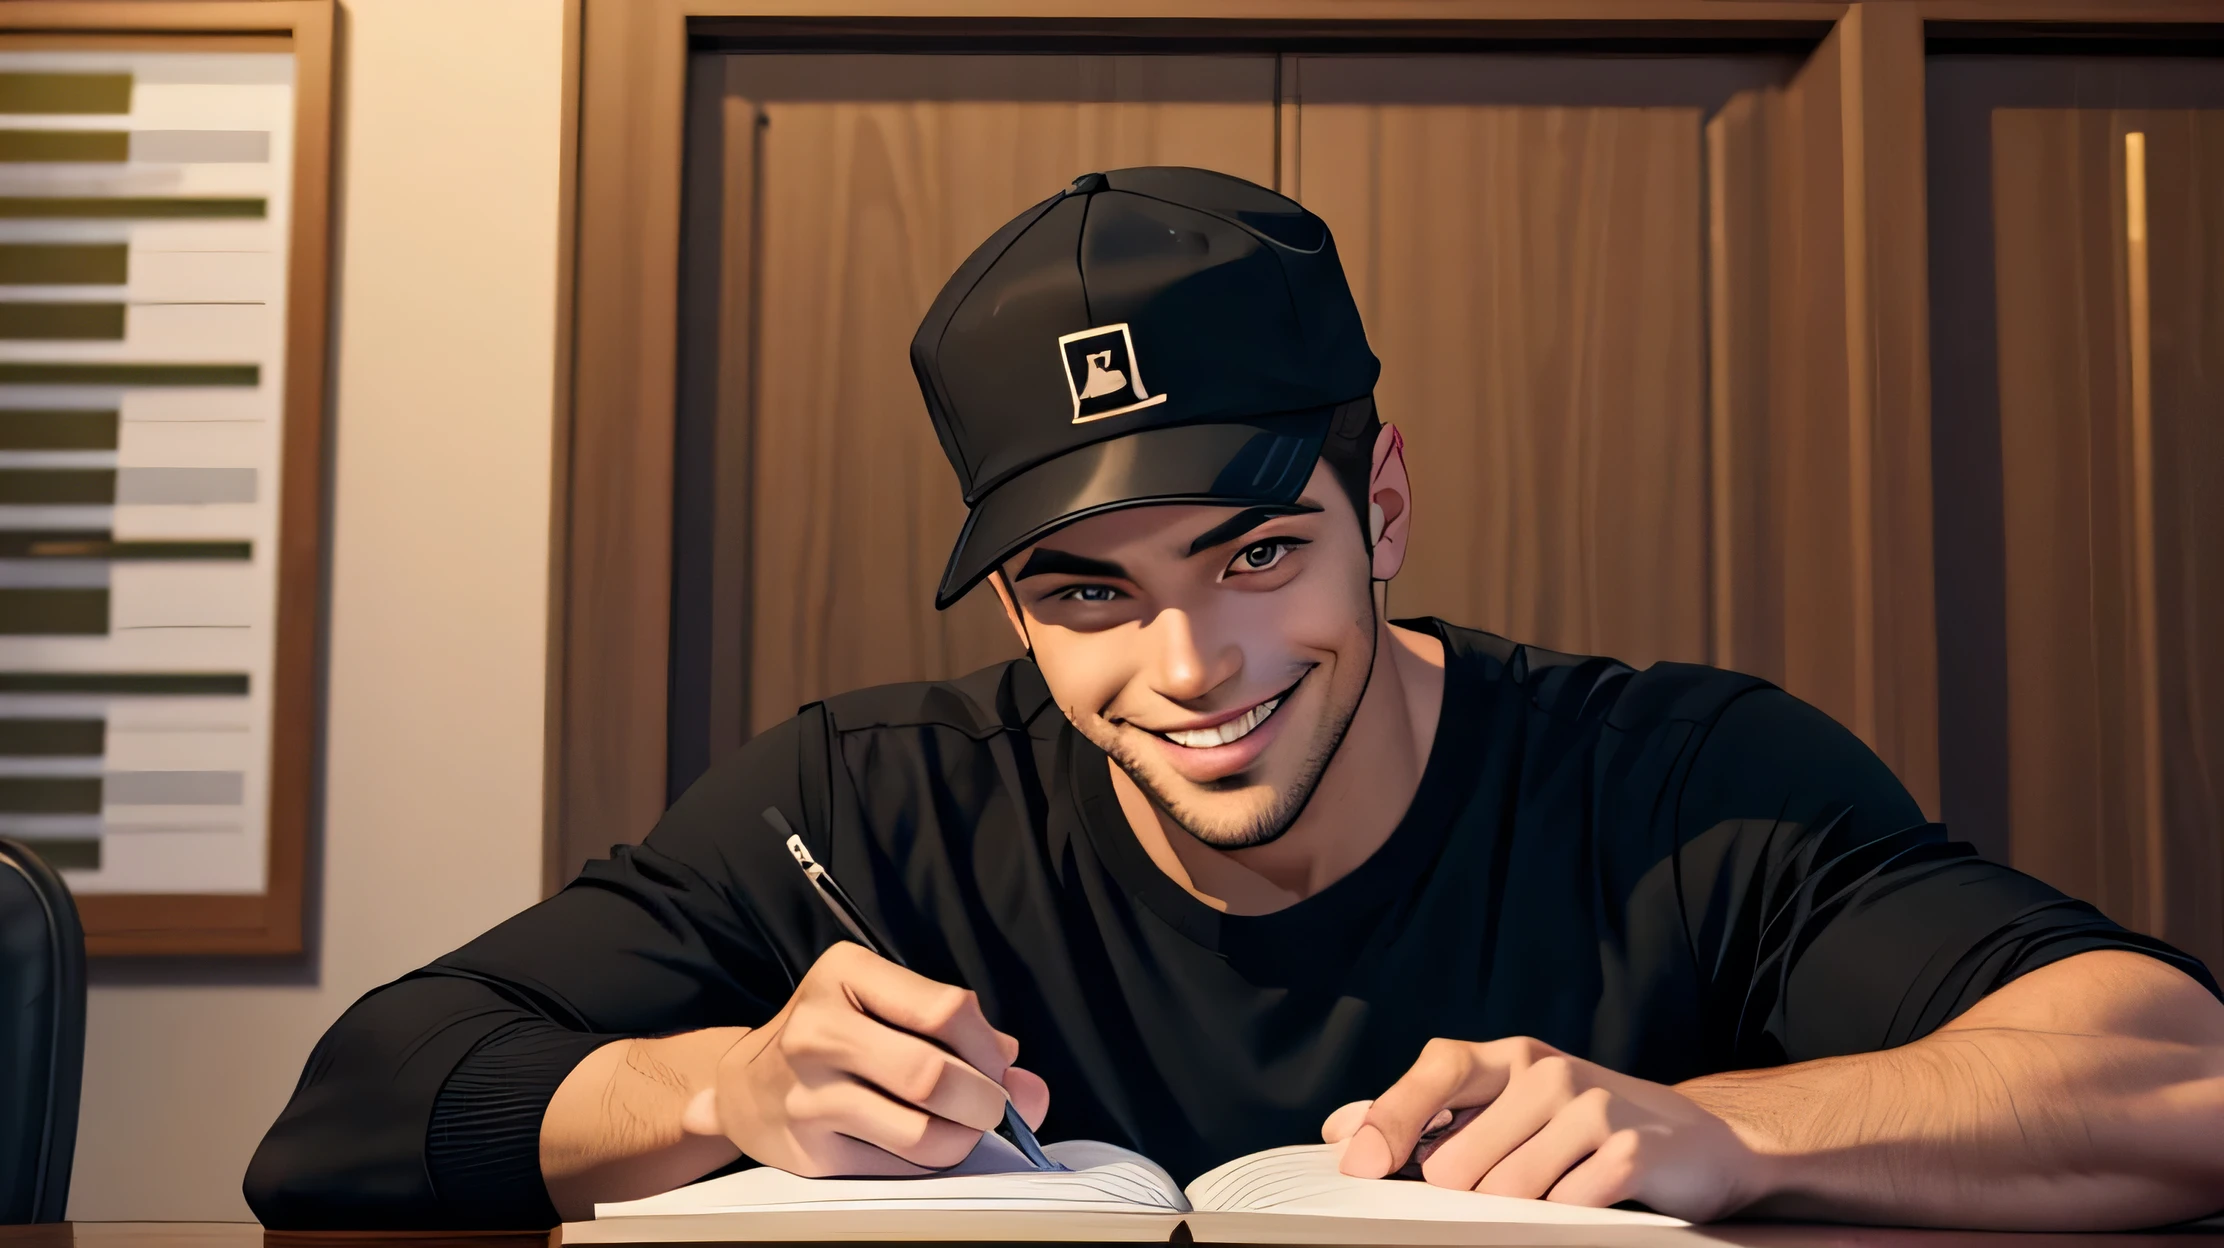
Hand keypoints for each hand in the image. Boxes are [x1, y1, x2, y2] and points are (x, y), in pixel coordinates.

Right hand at [680, 942, 1049, 1175]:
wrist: (746, 1085)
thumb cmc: (834, 1035)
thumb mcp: (884, 1003)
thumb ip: (960, 1033)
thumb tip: (1029, 1086)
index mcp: (845, 974)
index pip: (944, 1009)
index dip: (987, 1045)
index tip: (997, 1063)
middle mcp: (819, 1029)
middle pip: (933, 1074)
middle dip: (986, 1099)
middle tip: (994, 1105)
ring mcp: (811, 1094)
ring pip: (922, 1131)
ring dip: (964, 1136)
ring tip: (965, 1126)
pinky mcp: (811, 1150)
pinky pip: (900, 1166)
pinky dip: (931, 1161)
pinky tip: (927, 1143)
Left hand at [1321, 1037, 1775, 1221]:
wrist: (1699, 1140)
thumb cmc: (1585, 1125)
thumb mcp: (1506, 1108)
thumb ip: (1427, 1118)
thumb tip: (1344, 1131)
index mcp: (1509, 1059)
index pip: (1437, 1069)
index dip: (1392, 1116)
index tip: (1360, 1165)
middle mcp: (1547, 1072)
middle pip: (1458, 1159)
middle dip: (1465, 1193)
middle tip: (1503, 1187)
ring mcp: (1591, 1107)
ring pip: (1504, 1191)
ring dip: (1516, 1210)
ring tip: (1550, 1192)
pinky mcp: (1630, 1152)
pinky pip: (1562, 1207)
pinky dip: (1563, 1217)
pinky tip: (1583, 1200)